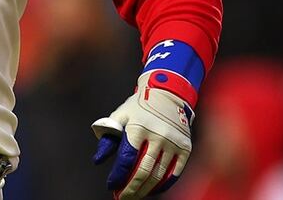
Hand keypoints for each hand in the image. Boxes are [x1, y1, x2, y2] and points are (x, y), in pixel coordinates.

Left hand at [91, 70, 193, 197]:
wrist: (168, 94)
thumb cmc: (139, 107)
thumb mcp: (120, 115)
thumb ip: (108, 137)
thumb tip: (97, 161)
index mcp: (138, 127)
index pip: (126, 158)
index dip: (118, 175)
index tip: (111, 185)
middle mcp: (157, 136)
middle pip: (143, 171)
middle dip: (131, 188)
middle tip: (122, 197)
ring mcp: (173, 143)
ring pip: (158, 175)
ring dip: (145, 190)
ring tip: (135, 196)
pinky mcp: (185, 148)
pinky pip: (174, 173)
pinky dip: (162, 186)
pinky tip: (152, 190)